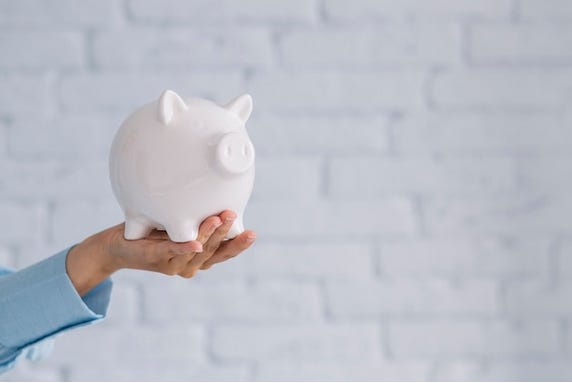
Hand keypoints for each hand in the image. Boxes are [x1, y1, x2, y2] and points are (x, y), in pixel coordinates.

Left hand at [66, 210, 255, 295]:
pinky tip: (195, 244)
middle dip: (225, 233)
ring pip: (196, 250)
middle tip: (234, 215)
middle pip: (213, 251)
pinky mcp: (153, 258)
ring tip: (220, 217)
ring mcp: (172, 265)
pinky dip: (184, 248)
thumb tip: (217, 194)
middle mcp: (188, 266)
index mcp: (198, 259)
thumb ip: (198, 217)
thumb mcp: (180, 223)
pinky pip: (170, 251)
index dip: (239, 246)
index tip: (253, 234)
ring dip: (209, 235)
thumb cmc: (153, 232)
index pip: (224, 254)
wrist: (118, 245)